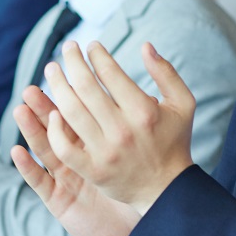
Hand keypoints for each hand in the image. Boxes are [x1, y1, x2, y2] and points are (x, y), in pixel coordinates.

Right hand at [12, 84, 140, 235]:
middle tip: (32, 86)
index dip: (67, 94)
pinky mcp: (59, 200)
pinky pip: (40, 182)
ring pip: (44, 150)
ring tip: (20, 109)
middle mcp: (77, 158)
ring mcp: (65, 178)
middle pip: (56, 128)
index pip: (78, 113)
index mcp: (94, 143)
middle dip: (44, 107)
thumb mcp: (138, 152)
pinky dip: (28, 167)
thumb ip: (135, 123)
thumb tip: (144, 95)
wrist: (141, 223)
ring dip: (31, 130)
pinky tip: (17, 151)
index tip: (60, 71)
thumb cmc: (139, 188)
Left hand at [42, 41, 195, 214]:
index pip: (110, 73)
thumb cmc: (174, 141)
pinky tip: (53, 114)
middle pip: (86, 87)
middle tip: (67, 49)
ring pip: (71, 112)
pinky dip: (55, 130)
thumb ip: (166, 73)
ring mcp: (105, 152)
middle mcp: (123, 130)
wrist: (167, 189)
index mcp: (144, 111)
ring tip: (52, 70)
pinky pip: (64, 148)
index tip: (91, 46)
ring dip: (57, 86)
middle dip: (72, 62)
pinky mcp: (93, 171)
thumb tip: (145, 46)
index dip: (97, 55)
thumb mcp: (183, 104)